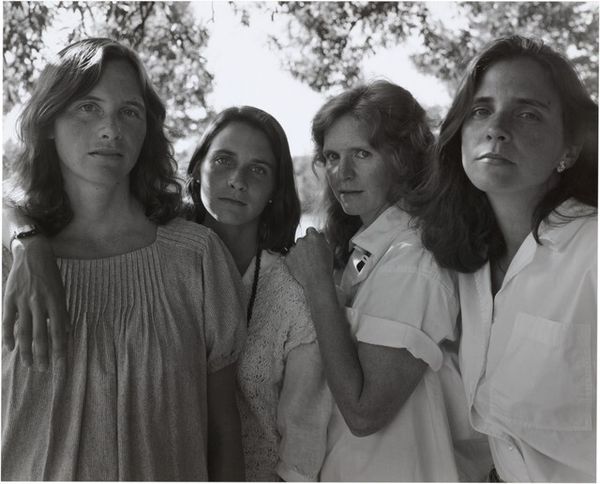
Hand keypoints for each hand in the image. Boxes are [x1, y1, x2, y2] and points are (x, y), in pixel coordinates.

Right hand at [3, 236, 68, 369]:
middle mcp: (39, 303)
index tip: (60, 364)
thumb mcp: (61, 291)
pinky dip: (8, 336)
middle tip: (43, 370)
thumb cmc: (50, 275)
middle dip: (42, 354)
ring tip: (29, 365)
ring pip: (24, 331)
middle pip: (41, 334)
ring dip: (26, 350)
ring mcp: (23, 301)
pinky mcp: (9, 298)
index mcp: (56, 301)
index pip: (58, 331)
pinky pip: (7, 321)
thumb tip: (66, 332)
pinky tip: (9, 349)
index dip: (59, 348)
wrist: (32, 254)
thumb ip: (62, 312)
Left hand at [285, 227, 333, 289]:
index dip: (312, 238)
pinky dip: (293, 261)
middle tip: (310, 257)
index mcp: (313, 237)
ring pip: (295, 249)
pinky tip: (301, 267)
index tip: (312, 244)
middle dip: (305, 246)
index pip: (310, 231)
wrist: (317, 280)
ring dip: (299, 254)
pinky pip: (290, 257)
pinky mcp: (287, 258)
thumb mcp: (328, 250)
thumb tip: (319, 235)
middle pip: (302, 240)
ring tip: (306, 264)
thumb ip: (322, 240)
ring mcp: (293, 249)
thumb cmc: (325, 266)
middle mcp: (302, 240)